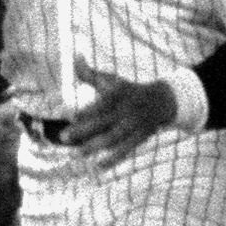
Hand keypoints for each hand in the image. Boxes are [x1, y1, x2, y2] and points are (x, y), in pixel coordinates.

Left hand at [60, 64, 177, 162]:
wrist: (161, 102)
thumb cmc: (128, 90)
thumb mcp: (112, 80)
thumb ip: (90, 73)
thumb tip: (75, 57)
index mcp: (119, 93)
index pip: (101, 102)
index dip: (85, 110)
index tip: (67, 114)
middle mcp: (127, 109)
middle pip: (104, 121)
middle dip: (84, 130)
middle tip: (63, 137)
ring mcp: (134, 125)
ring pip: (113, 138)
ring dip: (94, 147)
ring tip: (76, 155)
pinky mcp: (139, 138)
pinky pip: (125, 150)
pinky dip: (113, 159)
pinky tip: (98, 167)